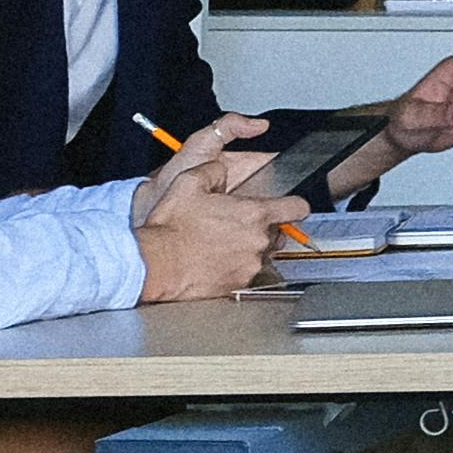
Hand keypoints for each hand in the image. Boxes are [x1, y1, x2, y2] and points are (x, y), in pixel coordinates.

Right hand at [130, 118, 282, 303]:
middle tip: (236, 225)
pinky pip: (246, 273)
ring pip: (261, 254)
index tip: (292, 206)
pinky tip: (215, 260)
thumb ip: (214, 170)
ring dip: (248, 248)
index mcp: (253, 214)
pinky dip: (235, 267)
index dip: (295, 205)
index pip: (297, 208)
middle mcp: (257, 241)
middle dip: (262, 228)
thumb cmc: (171, 228)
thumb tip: (221, 168)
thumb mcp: (189, 183)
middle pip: (277, 232)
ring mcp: (250, 266)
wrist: (155, 265)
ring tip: (222, 244)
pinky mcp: (239, 285)